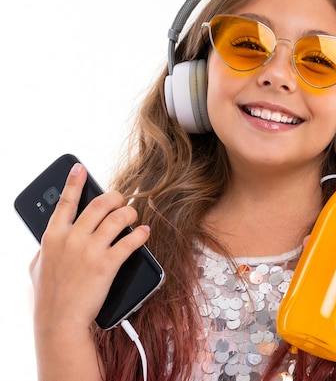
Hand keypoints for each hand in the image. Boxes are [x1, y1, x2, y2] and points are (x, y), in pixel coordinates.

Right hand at [29, 163, 149, 329]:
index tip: (80, 168)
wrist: (59, 320)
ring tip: (134, 215)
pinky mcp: (107, 264)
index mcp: (53, 236)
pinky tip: (144, 232)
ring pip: (117, 218)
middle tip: (121, 198)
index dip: (74, 182)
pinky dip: (140, 234)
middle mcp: (72, 238)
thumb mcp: (38, 266)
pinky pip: (130, 241)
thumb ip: (47, 247)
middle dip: (114, 197)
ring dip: (130, 213)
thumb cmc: (49, 295)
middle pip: (98, 205)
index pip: (65, 202)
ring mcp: (90, 250)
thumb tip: (52, 237)